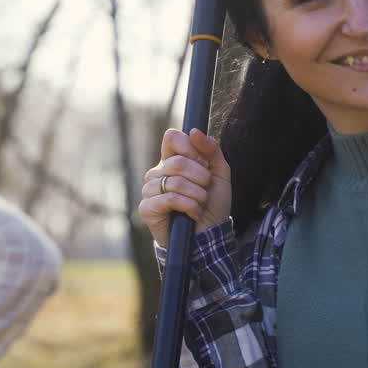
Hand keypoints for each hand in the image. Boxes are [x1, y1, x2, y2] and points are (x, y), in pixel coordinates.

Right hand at [138, 128, 231, 246]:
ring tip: (200, 204)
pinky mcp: (147, 208)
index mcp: (172, 160)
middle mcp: (157, 172)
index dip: (190, 147)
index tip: (203, 162)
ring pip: (175, 182)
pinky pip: (169, 198)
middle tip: (205, 190)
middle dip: (201, 178)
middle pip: (177, 162)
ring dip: (197, 195)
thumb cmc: (212, 205)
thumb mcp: (220, 174)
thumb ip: (211, 150)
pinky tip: (193, 214)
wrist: (208, 236)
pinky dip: (189, 206)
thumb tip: (194, 132)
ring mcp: (150, 190)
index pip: (172, 138)